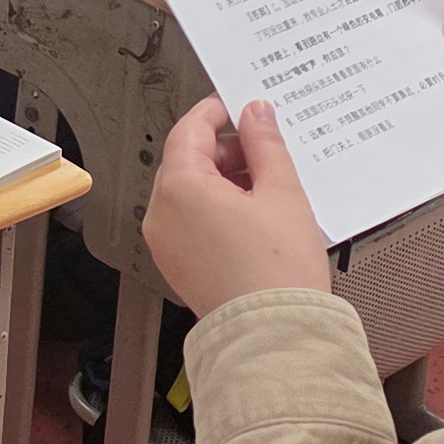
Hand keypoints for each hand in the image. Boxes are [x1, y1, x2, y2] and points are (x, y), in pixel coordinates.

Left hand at [140, 98, 329, 316]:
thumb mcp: (282, 192)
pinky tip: (253, 218)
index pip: (188, 130)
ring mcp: (165, 243)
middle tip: (265, 150)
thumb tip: (255, 113)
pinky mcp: (177, 265)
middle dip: (225, 150)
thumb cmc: (277, 274)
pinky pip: (190, 222)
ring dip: (222, 181)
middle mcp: (161, 214)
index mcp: (179, 188)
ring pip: (189, 193)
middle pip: (187, 161)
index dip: (216, 112)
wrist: (275, 337)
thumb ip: (265, 143)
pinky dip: (216, 210)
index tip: (239, 106)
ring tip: (267, 188)